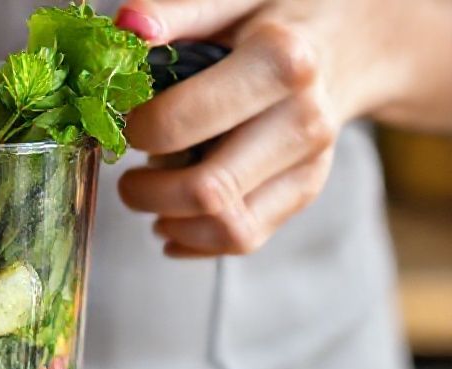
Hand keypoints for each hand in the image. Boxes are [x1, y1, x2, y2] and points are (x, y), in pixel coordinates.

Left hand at [114, 0, 425, 257]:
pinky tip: (170, 219)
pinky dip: (193, 239)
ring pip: (225, 226)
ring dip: (169, 219)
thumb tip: (129, 26)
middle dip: (145, 192)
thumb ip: (179, 12)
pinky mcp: (304, 192)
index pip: (181, 123)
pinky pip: (242, 238)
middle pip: (206, 190)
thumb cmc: (275, 16)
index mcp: (280, 62)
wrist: (349, 40)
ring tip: (150, 191)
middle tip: (127, 171)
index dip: (137, 130)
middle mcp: (303, 119)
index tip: (126, 119)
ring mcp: (310, 163)